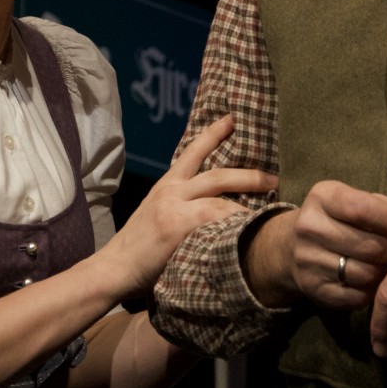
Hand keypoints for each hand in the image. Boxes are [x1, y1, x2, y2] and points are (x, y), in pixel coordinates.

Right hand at [102, 115, 275, 297]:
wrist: (113, 269)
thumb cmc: (138, 250)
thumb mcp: (156, 216)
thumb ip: (180, 206)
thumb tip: (212, 208)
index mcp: (166, 186)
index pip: (192, 151)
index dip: (213, 133)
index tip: (232, 118)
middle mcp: (170, 190)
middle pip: (217, 174)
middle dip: (249, 175)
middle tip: (274, 177)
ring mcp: (173, 206)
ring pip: (220, 198)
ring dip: (248, 206)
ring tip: (271, 213)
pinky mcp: (177, 224)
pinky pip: (214, 219)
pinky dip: (234, 224)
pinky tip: (249, 231)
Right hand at [245, 180, 386, 307]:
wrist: (292, 247)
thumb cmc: (340, 219)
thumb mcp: (362, 203)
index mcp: (323, 197)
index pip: (362, 209)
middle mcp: (309, 227)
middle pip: (368, 245)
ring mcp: (307, 260)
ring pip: (364, 274)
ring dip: (386, 273)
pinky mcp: (312, 288)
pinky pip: (356, 296)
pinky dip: (373, 291)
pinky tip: (377, 282)